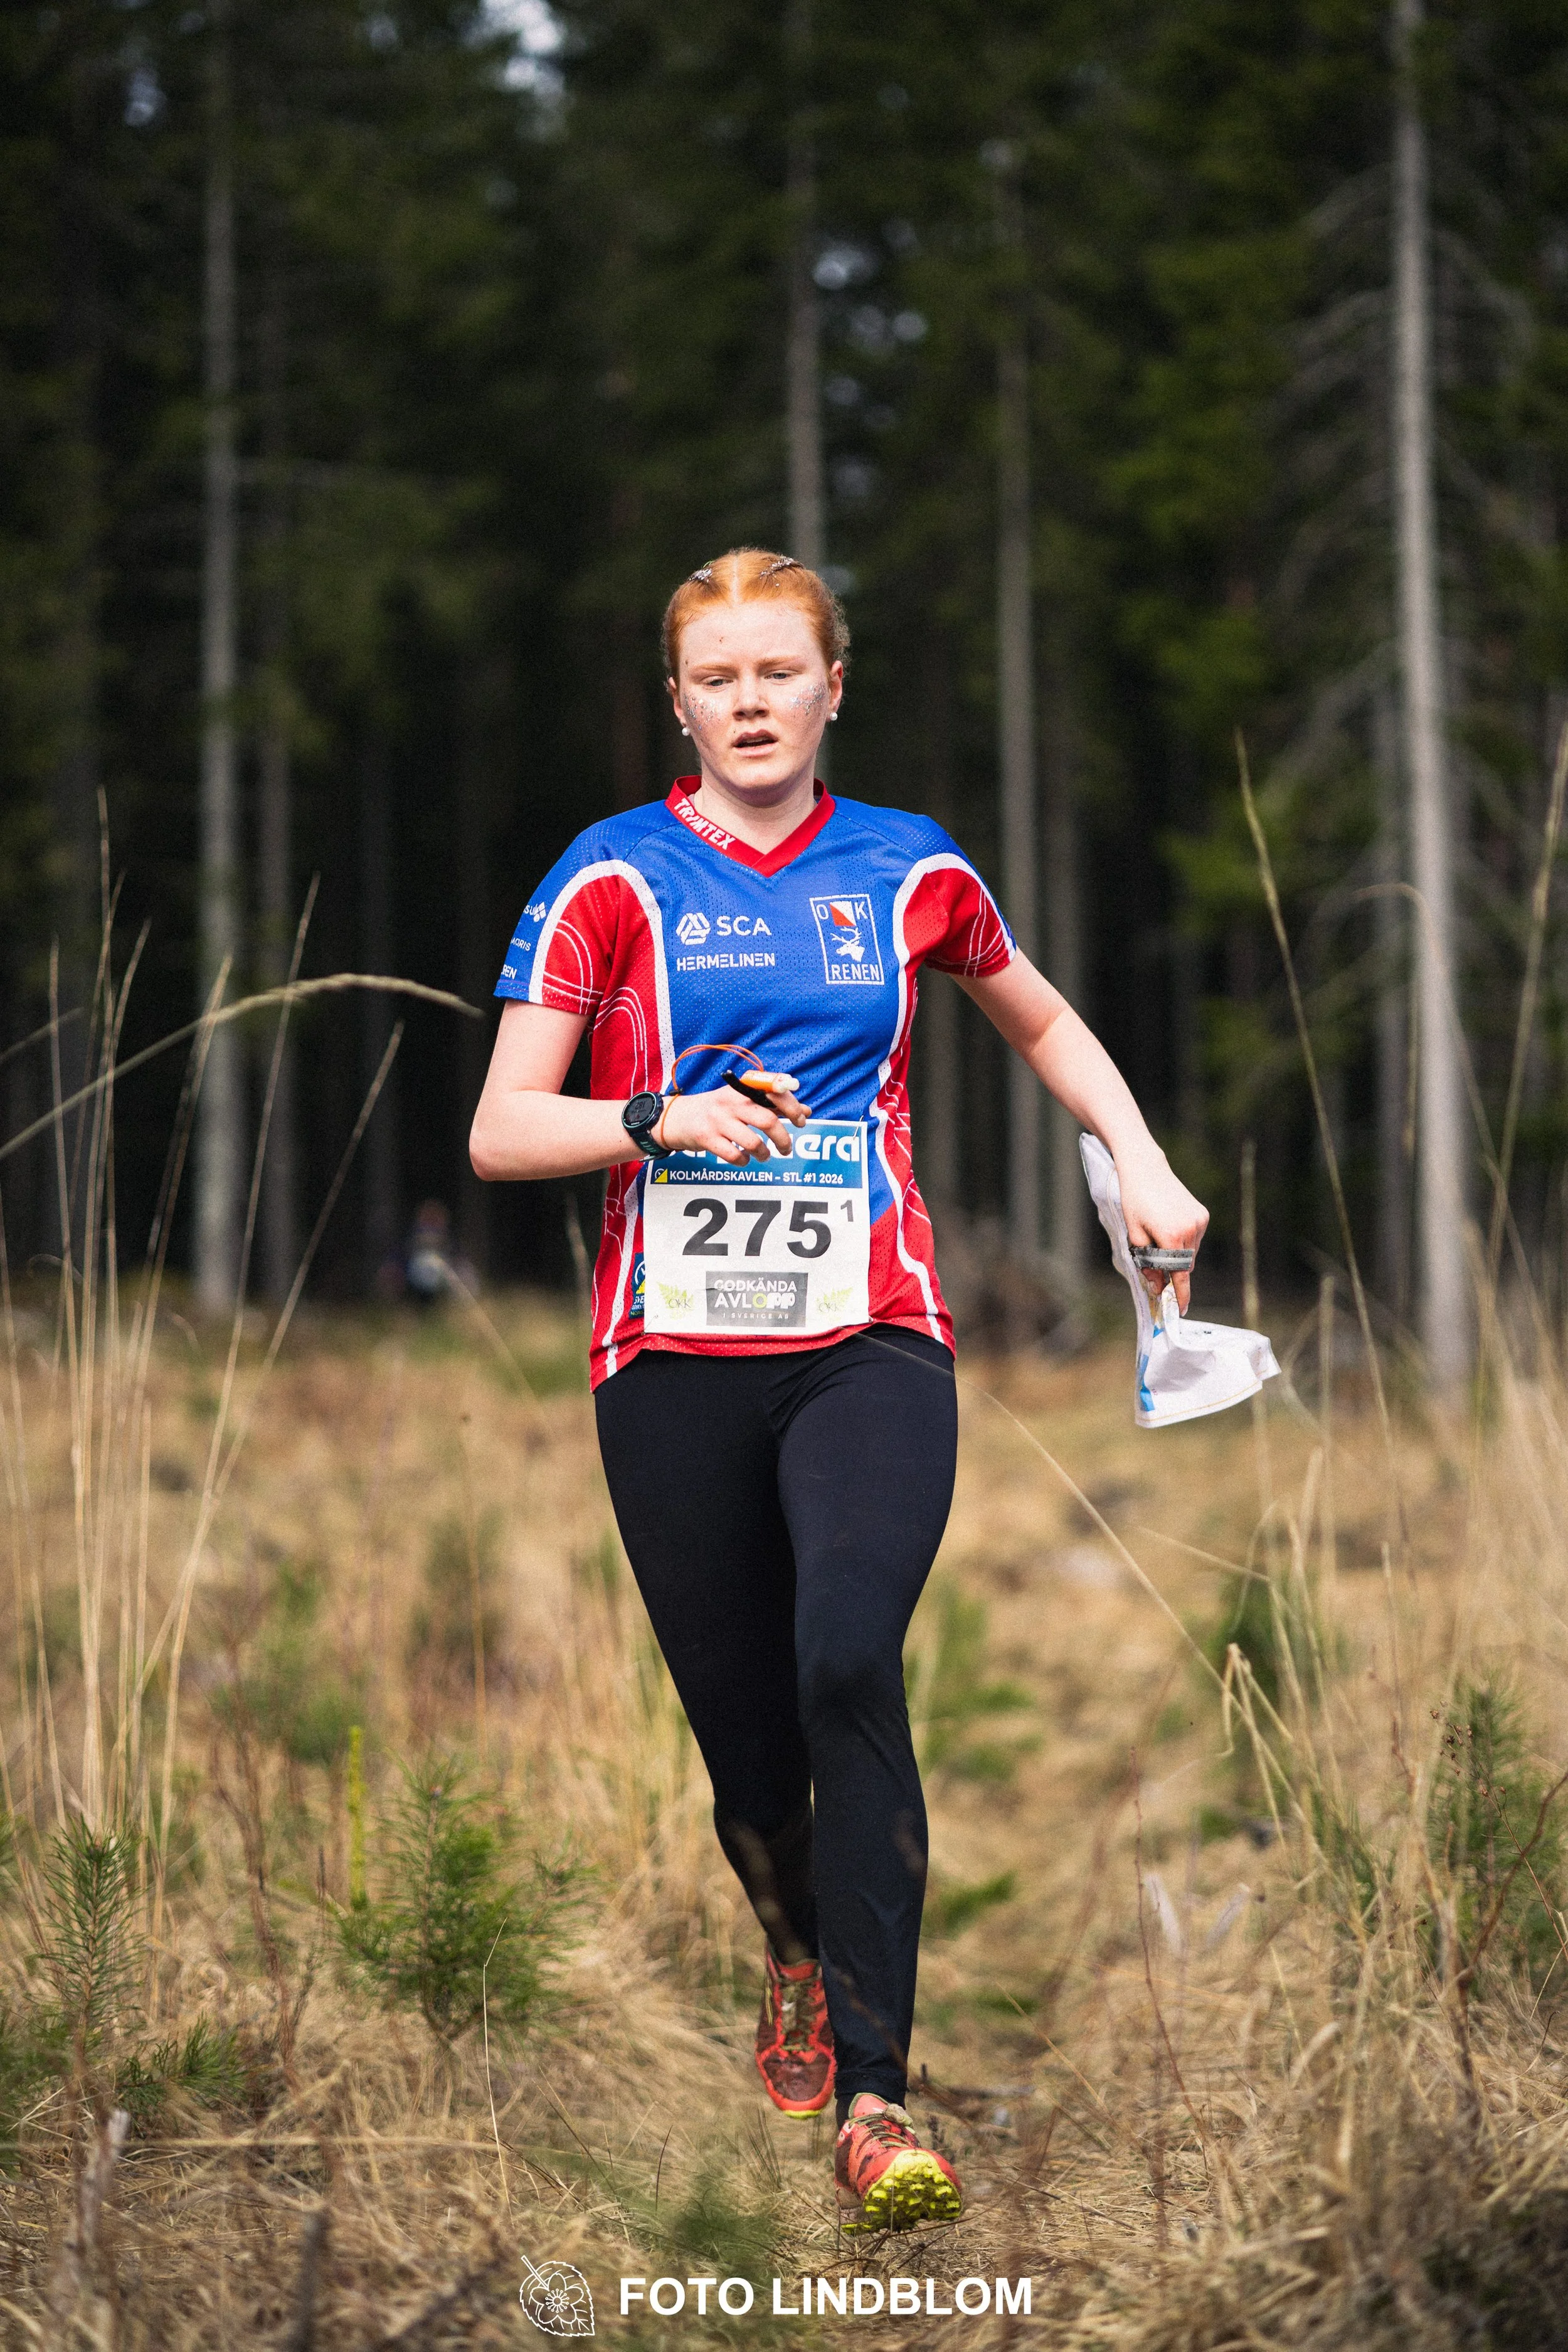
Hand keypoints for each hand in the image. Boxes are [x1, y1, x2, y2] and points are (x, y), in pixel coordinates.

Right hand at [653, 1082, 810, 1166]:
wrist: (678, 1117)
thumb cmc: (718, 1109)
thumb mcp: (743, 1100)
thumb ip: (773, 1104)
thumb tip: (805, 1112)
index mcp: (743, 1089)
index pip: (775, 1093)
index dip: (793, 1107)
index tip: (801, 1121)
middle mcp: (731, 1101)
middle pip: (768, 1120)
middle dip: (783, 1139)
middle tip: (787, 1149)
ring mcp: (718, 1120)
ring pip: (753, 1142)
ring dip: (764, 1153)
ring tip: (765, 1156)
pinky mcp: (707, 1138)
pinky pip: (734, 1155)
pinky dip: (744, 1161)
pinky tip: (744, 1159)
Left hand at [1116, 1143, 1208, 1312]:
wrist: (1145, 1169)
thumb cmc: (1133, 1201)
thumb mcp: (1134, 1234)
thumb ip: (1147, 1263)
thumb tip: (1158, 1286)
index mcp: (1171, 1237)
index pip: (1180, 1275)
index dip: (1181, 1295)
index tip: (1180, 1310)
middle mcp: (1190, 1230)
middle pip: (1185, 1265)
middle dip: (1172, 1270)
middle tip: (1155, 1267)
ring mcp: (1199, 1221)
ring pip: (1191, 1253)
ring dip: (1177, 1254)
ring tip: (1159, 1236)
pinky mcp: (1202, 1214)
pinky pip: (1195, 1239)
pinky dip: (1184, 1241)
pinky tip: (1169, 1226)